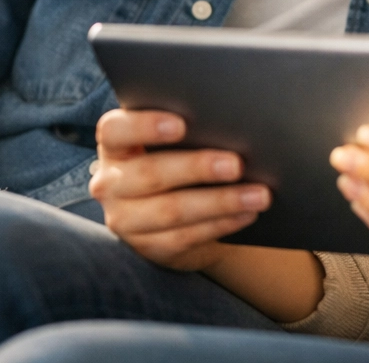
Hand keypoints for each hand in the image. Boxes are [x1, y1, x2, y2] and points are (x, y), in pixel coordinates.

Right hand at [90, 108, 269, 270]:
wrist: (171, 212)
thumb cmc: (178, 157)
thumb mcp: (173, 142)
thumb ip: (189, 128)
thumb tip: (232, 121)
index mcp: (114, 145)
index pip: (115, 130)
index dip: (145, 126)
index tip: (182, 124)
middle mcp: (110, 182)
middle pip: (151, 173)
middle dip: (198, 167)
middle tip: (237, 164)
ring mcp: (124, 219)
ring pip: (172, 210)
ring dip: (221, 202)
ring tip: (259, 194)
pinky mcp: (146, 247)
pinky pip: (185, 237)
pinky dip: (221, 224)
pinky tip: (247, 214)